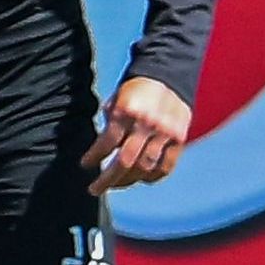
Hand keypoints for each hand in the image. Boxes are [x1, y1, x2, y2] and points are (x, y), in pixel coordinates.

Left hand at [92, 75, 193, 193]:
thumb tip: (102, 150)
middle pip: (125, 162)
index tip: (84, 165)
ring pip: (145, 167)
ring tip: (116, 185)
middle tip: (94, 189)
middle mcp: (146, 124)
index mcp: (126, 112)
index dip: (93, 157)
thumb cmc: (135, 89)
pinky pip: (166, 165)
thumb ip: (110, 123)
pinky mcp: (180, 138)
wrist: (167, 74)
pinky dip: (153, 177)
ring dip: (128, 180)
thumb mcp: (116, 100)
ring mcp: (165, 133)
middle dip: (108, 179)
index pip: (106, 143)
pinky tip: (141, 180)